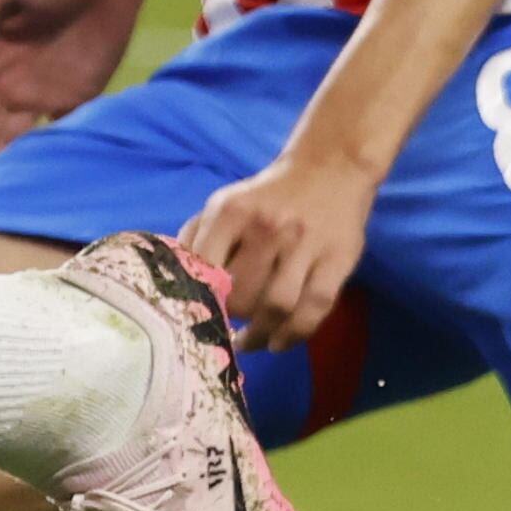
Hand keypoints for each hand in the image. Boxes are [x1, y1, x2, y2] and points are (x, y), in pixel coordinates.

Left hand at [179, 146, 378, 349]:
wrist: (330, 167)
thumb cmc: (267, 196)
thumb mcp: (225, 204)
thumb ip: (196, 237)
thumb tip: (173, 277)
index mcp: (231, 213)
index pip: (204, 269)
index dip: (198, 300)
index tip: (196, 316)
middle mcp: (267, 227)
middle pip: (241, 294)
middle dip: (231, 318)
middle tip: (227, 327)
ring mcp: (305, 244)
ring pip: (277, 306)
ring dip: (259, 334)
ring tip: (249, 342)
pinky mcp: (338, 259)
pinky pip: (315, 307)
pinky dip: (295, 334)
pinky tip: (278, 343)